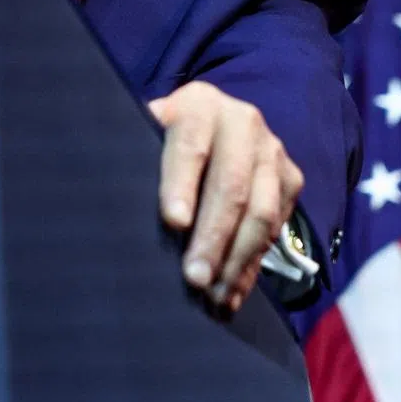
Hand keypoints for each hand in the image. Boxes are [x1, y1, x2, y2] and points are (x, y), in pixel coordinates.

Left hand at [148, 81, 303, 311]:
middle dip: (213, 236)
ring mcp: (272, 150)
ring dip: (237, 259)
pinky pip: (276, 228)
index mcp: (199, 104)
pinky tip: (233, 292)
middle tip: (194, 279)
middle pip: (232, 185)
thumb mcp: (148, 133)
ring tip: (214, 297)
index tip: (173, 222)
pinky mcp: (290, 178)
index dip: (181, 184)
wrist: (212, 124)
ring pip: (261, 211)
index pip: (190, 146)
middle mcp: (242, 121)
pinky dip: (253, 265)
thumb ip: (137, 155)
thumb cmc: (165, 140)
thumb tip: (111, 200)